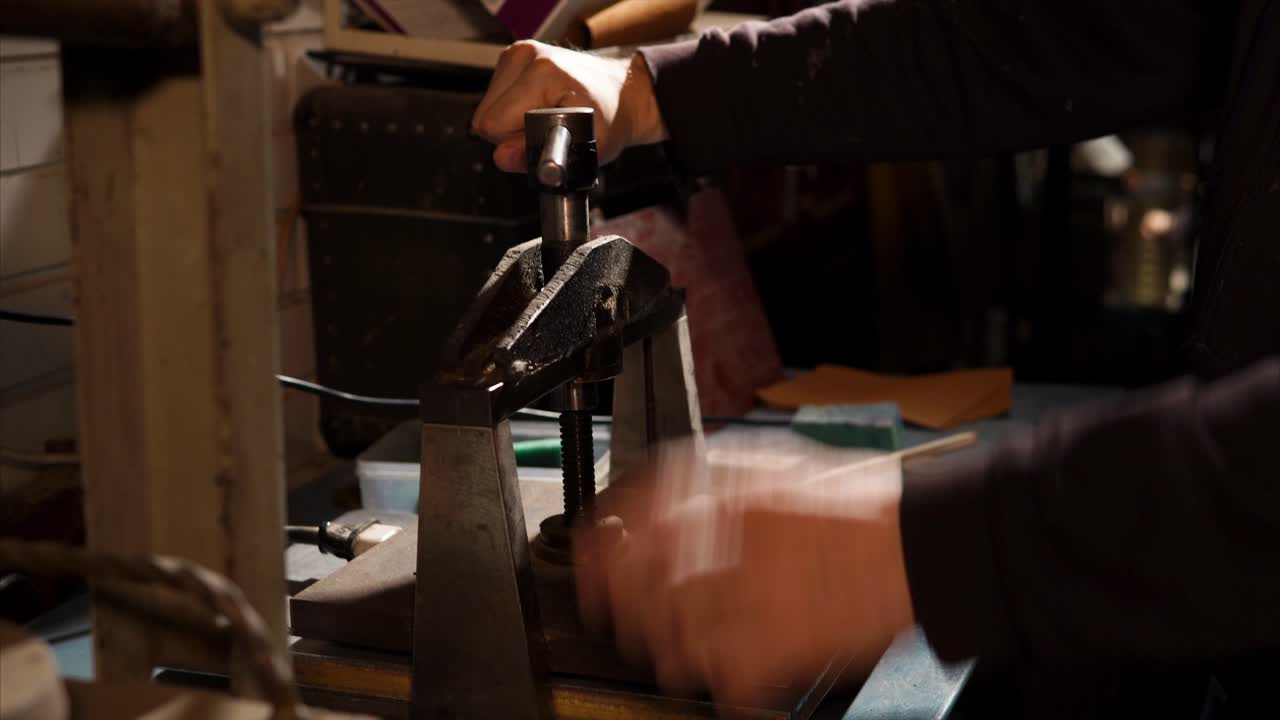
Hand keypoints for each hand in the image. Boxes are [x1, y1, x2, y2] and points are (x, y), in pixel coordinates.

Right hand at [471, 41, 667, 172]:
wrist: (623, 93)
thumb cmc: (610, 118)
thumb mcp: (583, 148)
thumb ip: (538, 155)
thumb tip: (502, 157)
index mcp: (542, 72)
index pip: (493, 125)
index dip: (516, 143)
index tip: (546, 140)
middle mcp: (526, 56)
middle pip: (486, 117)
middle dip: (511, 134)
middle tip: (546, 132)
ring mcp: (518, 53)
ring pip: (487, 109)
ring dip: (512, 123)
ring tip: (545, 119)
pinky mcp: (514, 57)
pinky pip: (494, 99)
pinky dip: (512, 110)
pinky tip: (538, 108)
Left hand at [573, 443, 915, 708]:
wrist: (920, 544)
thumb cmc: (861, 504)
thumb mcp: (774, 464)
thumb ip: (711, 482)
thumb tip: (655, 505)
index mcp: (717, 490)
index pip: (624, 516)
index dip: (596, 546)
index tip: (591, 564)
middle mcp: (716, 539)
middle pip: (631, 587)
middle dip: (624, 607)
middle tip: (631, 617)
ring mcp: (736, 599)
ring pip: (665, 643)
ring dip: (674, 649)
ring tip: (702, 642)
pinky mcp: (764, 652)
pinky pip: (718, 682)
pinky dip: (727, 681)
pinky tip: (746, 666)